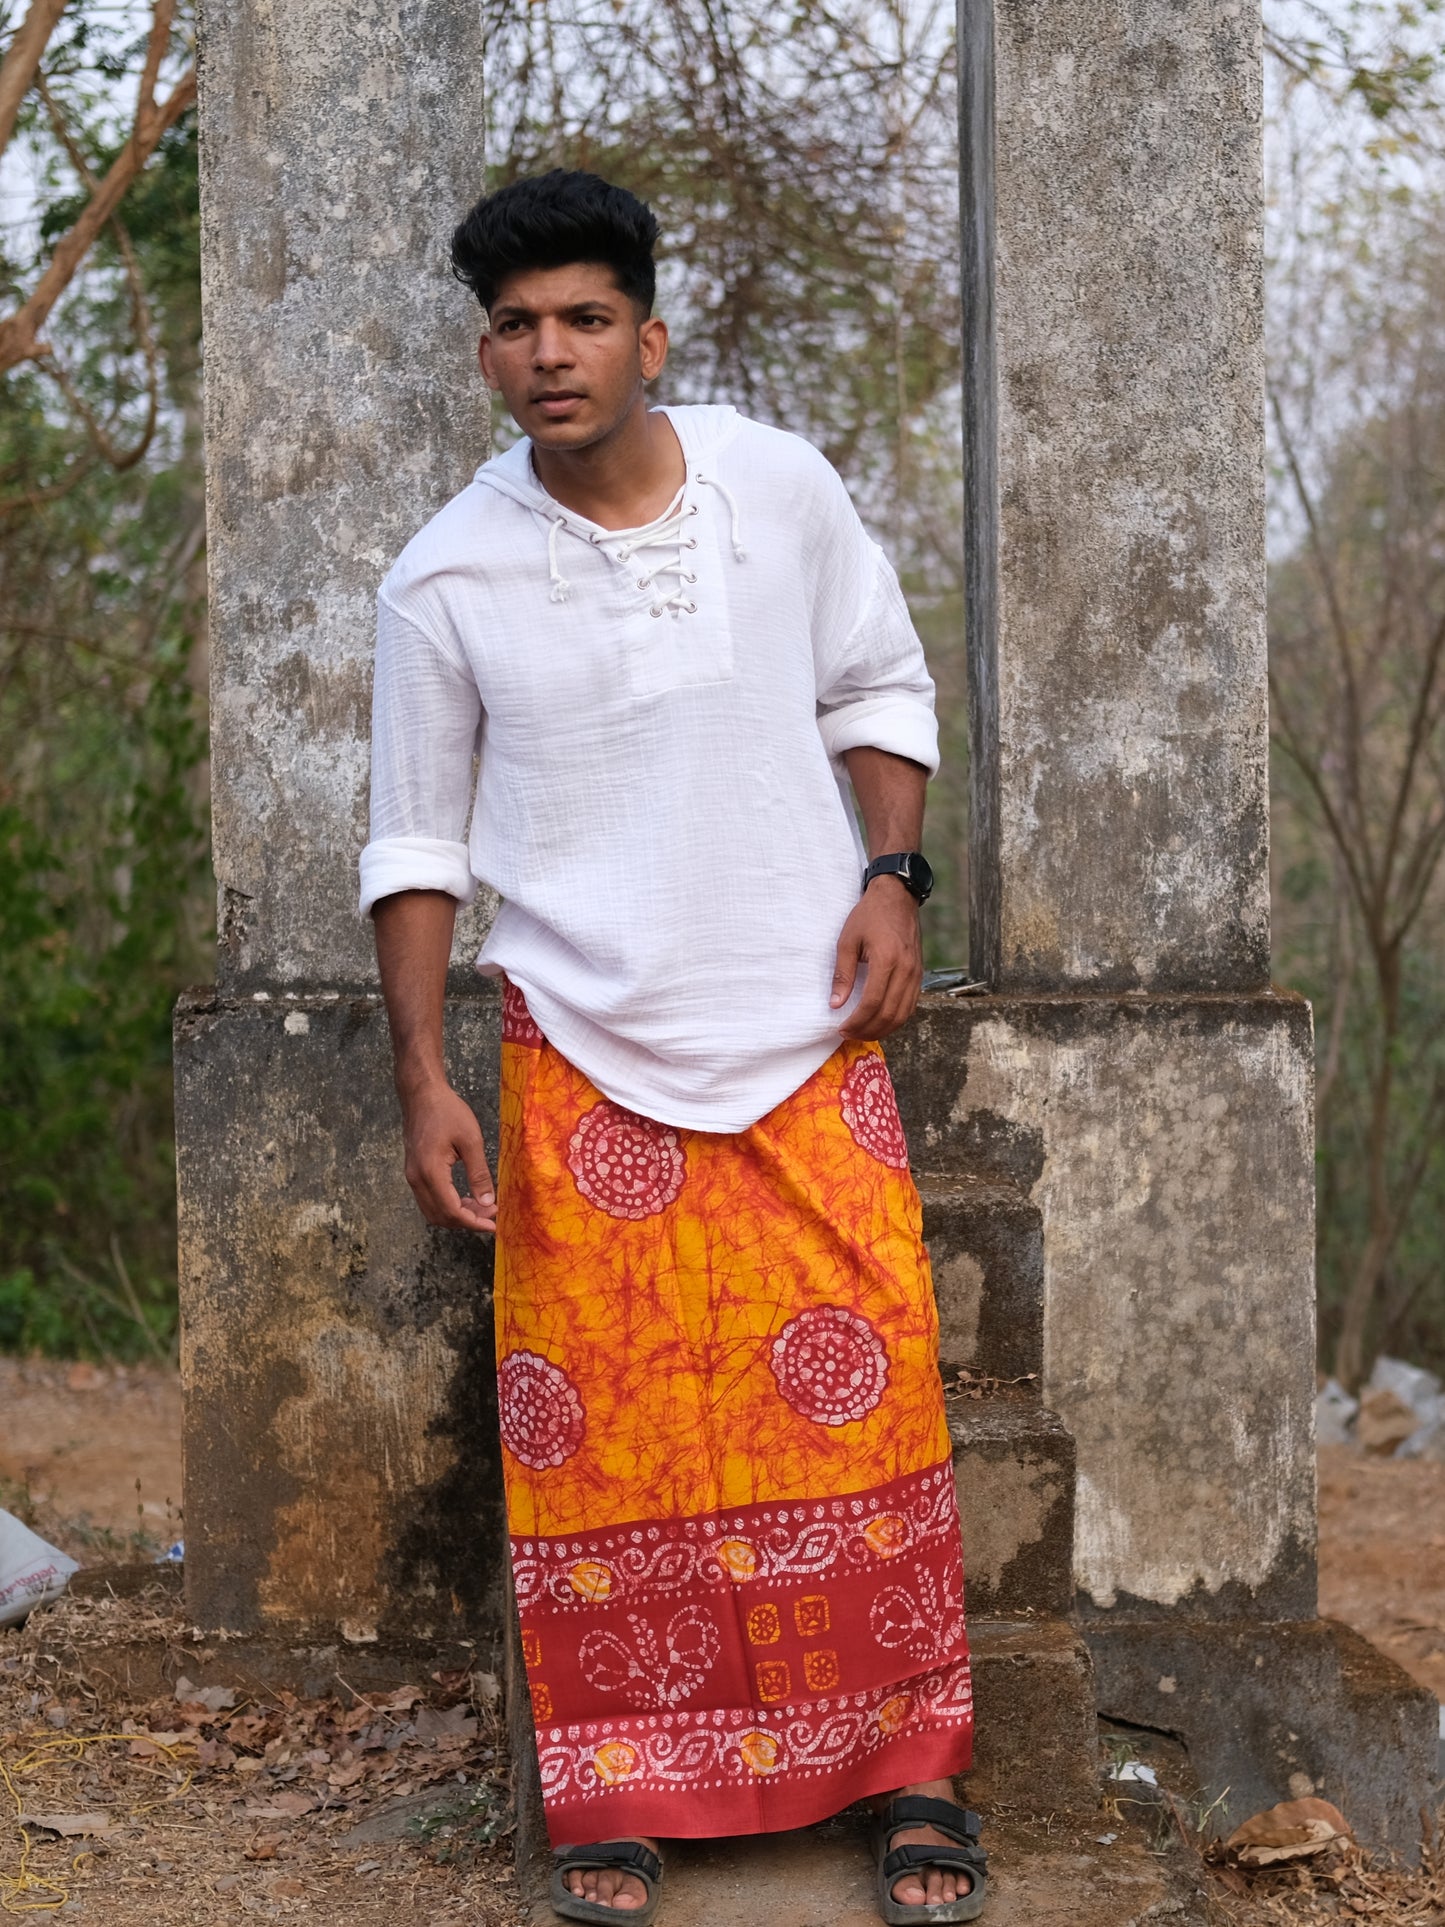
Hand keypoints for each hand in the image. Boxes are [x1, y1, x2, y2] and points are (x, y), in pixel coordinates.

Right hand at [400, 1079, 495, 1233]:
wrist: (422, 1094)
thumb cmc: (446, 1111)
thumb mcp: (470, 1140)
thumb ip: (479, 1174)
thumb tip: (488, 1202)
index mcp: (430, 1171)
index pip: (451, 1211)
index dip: (473, 1222)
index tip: (493, 1225)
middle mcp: (416, 1178)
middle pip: (440, 1216)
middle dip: (467, 1221)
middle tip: (491, 1213)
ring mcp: (412, 1176)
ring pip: (433, 1211)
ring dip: (457, 1215)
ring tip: (482, 1207)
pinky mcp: (414, 1172)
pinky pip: (429, 1200)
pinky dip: (448, 1205)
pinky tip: (466, 1198)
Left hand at [830, 877, 922, 1039]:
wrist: (897, 898)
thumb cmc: (869, 916)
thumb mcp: (848, 940)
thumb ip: (843, 973)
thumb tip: (836, 1004)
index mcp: (887, 960)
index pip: (872, 1003)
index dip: (856, 1021)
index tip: (841, 1028)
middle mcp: (905, 970)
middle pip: (889, 1014)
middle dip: (867, 1030)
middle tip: (849, 1034)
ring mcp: (916, 974)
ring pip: (902, 1014)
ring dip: (882, 1029)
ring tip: (863, 1031)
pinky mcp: (919, 975)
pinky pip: (910, 1006)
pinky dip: (896, 1019)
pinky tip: (880, 1021)